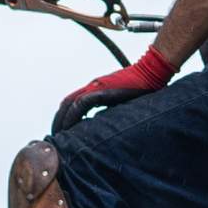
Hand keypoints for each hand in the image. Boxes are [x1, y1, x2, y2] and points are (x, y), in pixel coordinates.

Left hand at [52, 44, 175, 131]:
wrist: (152, 72)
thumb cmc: (141, 87)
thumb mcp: (121, 100)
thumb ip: (110, 108)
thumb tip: (104, 126)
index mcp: (95, 89)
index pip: (72, 102)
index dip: (63, 116)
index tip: (60, 131)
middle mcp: (93, 86)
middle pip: (67, 102)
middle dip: (58, 120)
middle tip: (55, 136)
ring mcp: (97, 87)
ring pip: (71, 102)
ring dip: (63, 119)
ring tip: (60, 134)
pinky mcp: (104, 89)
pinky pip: (83, 103)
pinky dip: (74, 114)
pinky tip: (72, 126)